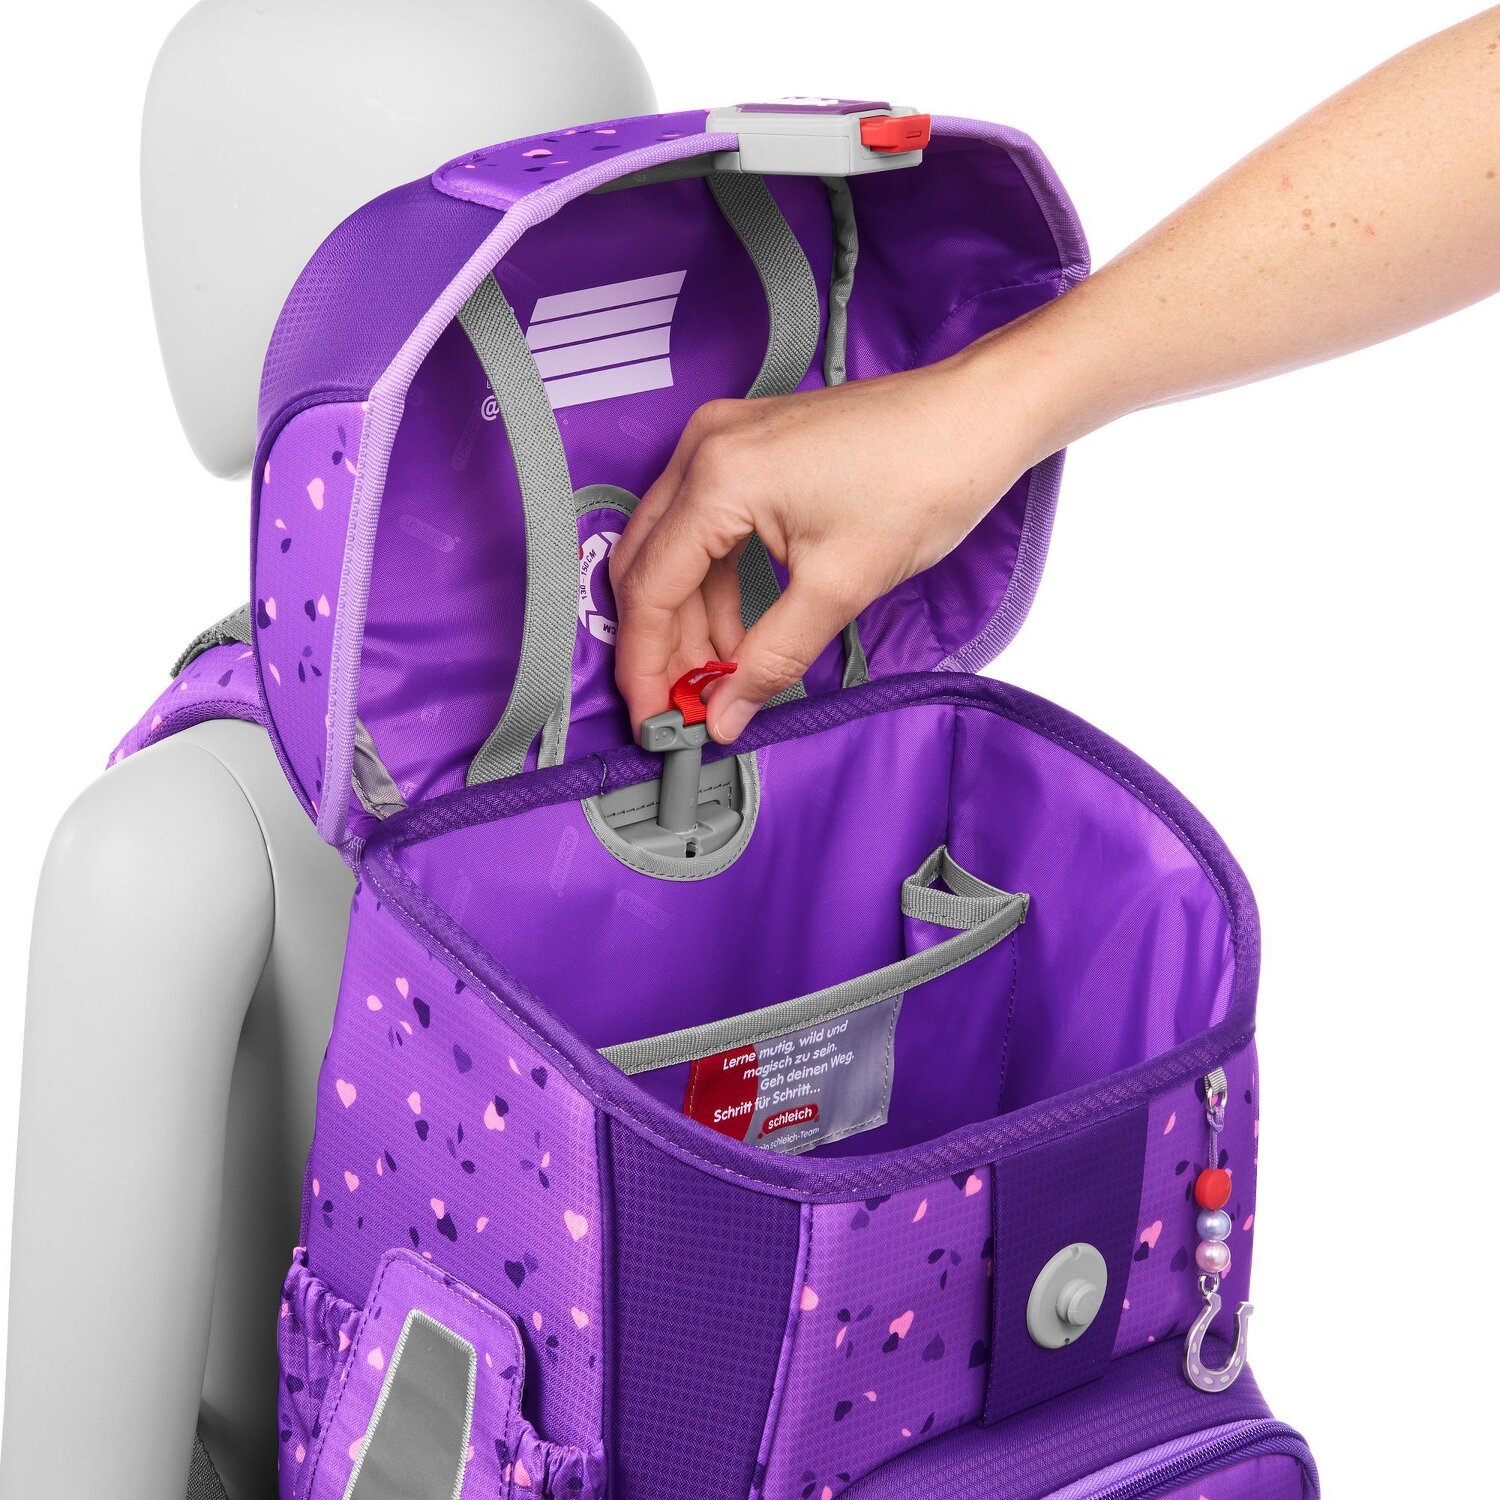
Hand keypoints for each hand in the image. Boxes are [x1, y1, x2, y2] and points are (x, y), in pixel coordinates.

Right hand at [609, 354, 1039, 742]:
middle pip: (648, 567)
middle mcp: (704, 449)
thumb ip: (769, 660)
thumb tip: (726, 714)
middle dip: (662, 645)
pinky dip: (715, 585)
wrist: (977, 417)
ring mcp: (722, 441)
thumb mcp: (840, 588)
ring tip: (719, 679)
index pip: (650, 588)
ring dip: (690, 619)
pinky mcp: (746, 448)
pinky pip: (704, 527)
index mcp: (718, 477)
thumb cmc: (925, 478)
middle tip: (683, 707)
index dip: (645, 665)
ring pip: (673, 550)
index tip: (655, 719)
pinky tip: (738, 632)